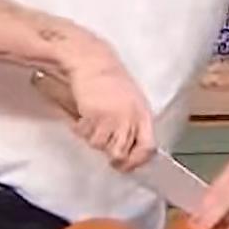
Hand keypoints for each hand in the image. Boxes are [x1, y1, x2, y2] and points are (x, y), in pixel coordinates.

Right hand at [63, 43, 155, 171]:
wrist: (92, 61)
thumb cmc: (110, 81)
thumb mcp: (131, 103)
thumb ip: (133, 126)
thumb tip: (128, 154)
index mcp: (143, 115)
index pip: (148, 148)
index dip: (136, 162)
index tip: (126, 167)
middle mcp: (131, 118)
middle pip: (120, 153)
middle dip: (108, 151)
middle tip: (101, 137)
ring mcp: (113, 118)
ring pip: (100, 146)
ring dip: (92, 137)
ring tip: (92, 119)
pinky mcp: (95, 115)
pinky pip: (85, 135)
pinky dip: (80, 128)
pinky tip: (84, 114)